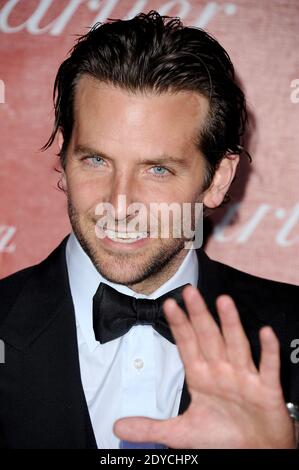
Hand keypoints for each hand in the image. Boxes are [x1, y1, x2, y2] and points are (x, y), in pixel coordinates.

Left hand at [113, 285, 295, 447]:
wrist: (256, 451)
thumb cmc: (223, 437)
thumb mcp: (182, 433)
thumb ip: (151, 427)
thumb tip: (117, 426)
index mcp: (202, 378)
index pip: (187, 345)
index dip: (178, 325)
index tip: (168, 305)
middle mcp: (222, 372)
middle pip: (209, 338)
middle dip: (198, 315)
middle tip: (189, 291)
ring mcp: (245, 379)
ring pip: (236, 345)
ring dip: (230, 324)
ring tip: (223, 301)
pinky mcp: (266, 390)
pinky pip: (268, 368)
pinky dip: (268, 351)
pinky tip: (265, 332)